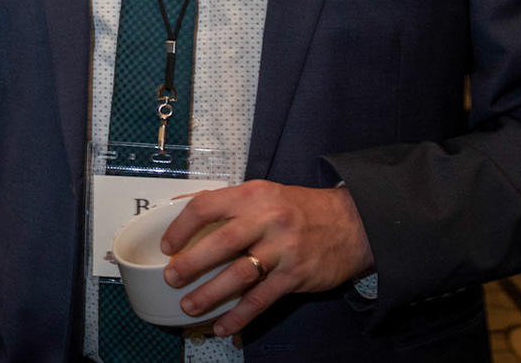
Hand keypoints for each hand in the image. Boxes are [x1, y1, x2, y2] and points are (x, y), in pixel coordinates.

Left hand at [160, 181, 374, 336]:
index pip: (207, 206)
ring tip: (189, 306)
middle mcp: (267, 220)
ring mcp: (282, 249)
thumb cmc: (299, 208)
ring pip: (240, 274)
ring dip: (211, 293)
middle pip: (221, 242)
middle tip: (172, 277)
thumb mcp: (264, 193)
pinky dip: (240, 315)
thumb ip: (229, 203)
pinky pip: (262, 299)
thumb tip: (185, 209)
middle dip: (192, 262)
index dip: (182, 227)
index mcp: (252, 195)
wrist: (352, 223)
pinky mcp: (295, 275)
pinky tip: (224, 326)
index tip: (168, 245)